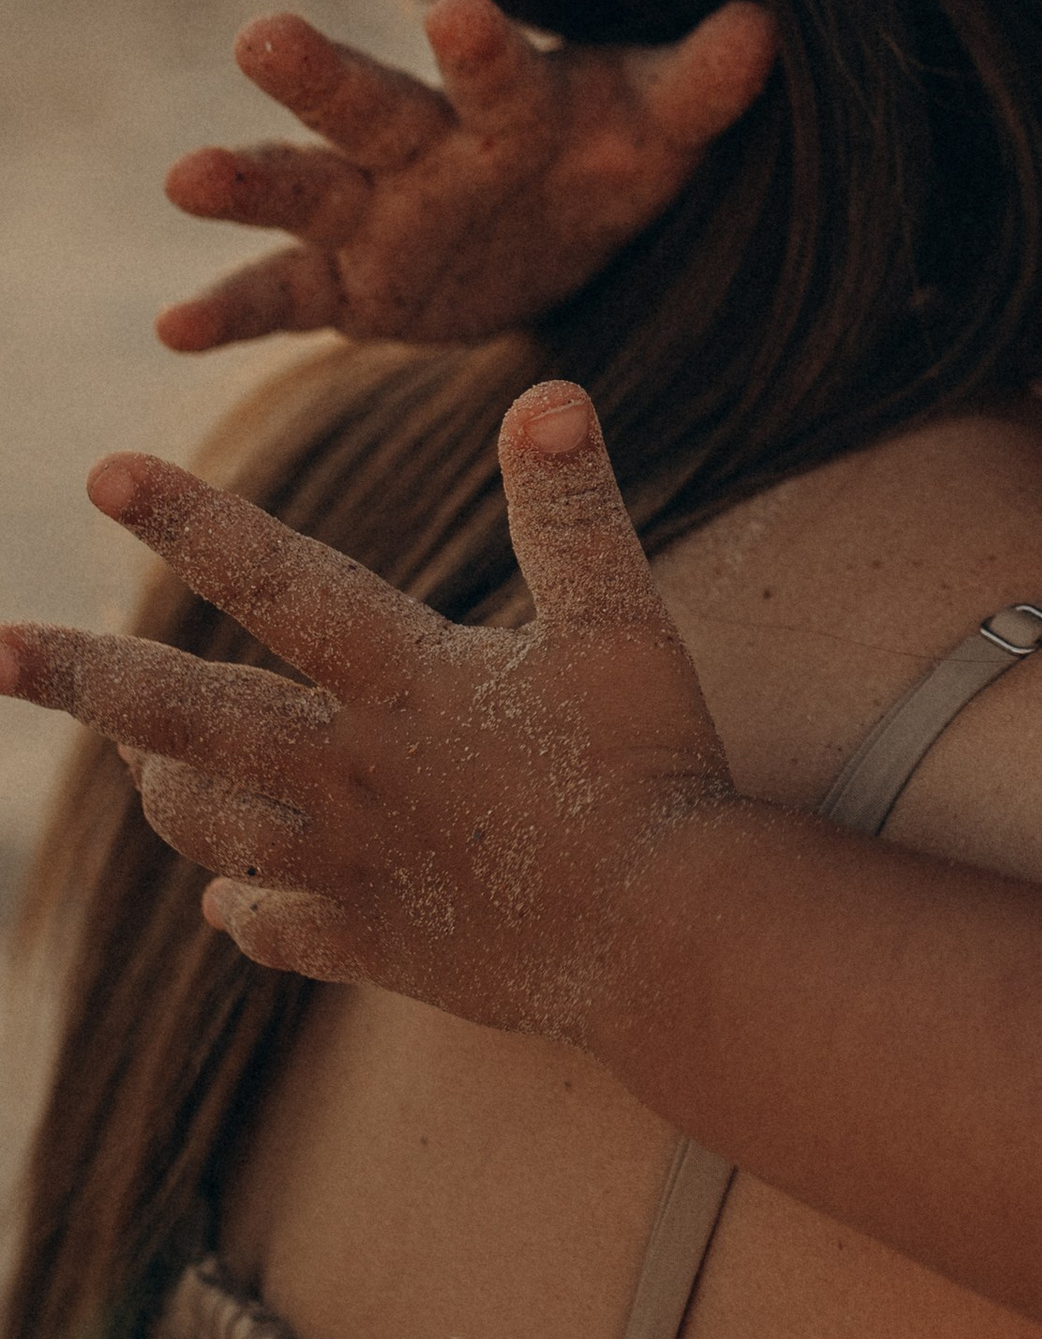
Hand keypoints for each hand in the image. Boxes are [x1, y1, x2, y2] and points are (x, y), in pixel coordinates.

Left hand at [0, 386, 746, 1034]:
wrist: (663, 940)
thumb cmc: (650, 771)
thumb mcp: (620, 623)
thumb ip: (572, 510)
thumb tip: (548, 394)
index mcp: (404, 679)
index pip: (276, 582)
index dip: (191, 522)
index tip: (104, 472)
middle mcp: (350, 770)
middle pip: (185, 716)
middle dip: (80, 678)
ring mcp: (351, 865)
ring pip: (211, 822)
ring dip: (161, 784)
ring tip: (134, 762)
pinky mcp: (375, 944)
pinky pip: (273, 927)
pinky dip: (242, 908)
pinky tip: (229, 901)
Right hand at [156, 0, 778, 353]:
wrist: (560, 231)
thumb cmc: (608, 155)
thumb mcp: (660, 131)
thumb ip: (701, 86)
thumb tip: (764, 25)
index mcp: (506, 102)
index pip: (495, 69)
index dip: (483, 48)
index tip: (459, 8)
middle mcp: (423, 146)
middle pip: (367, 104)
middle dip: (320, 77)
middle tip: (261, 35)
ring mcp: (373, 213)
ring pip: (303, 186)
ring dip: (245, 180)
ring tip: (185, 178)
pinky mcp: (347, 286)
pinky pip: (282, 299)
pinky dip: (230, 311)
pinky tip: (175, 328)